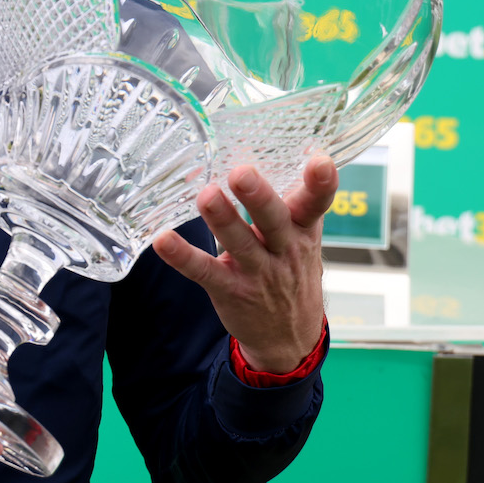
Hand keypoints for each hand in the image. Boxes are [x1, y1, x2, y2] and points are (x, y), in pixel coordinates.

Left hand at [152, 155, 336, 372]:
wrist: (289, 339)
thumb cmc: (291, 271)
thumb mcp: (303, 236)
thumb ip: (297, 198)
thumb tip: (301, 144)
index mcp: (303, 230)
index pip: (316, 204)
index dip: (321, 184)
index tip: (320, 162)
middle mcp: (284, 251)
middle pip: (275, 220)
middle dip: (259, 197)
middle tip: (242, 173)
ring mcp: (257, 273)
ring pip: (240, 244)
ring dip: (222, 220)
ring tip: (206, 196)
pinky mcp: (229, 290)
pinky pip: (204, 271)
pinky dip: (182, 256)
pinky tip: (163, 240)